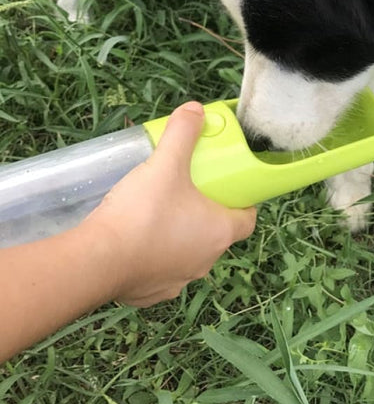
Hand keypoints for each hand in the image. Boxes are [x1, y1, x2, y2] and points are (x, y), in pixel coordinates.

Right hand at [83, 101, 256, 306]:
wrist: (96, 262)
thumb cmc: (142, 213)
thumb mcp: (165, 165)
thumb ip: (182, 134)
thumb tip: (195, 110)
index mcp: (220, 233)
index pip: (247, 219)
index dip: (241, 202)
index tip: (227, 187)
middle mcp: (206, 261)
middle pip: (217, 233)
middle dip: (206, 213)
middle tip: (187, 190)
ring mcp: (179, 280)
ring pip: (188, 253)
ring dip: (179, 236)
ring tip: (158, 212)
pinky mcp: (153, 294)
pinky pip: (160, 271)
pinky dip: (153, 256)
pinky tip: (135, 239)